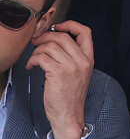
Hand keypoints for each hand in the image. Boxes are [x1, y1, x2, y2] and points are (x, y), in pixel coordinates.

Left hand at [26, 20, 93, 138]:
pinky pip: (41, 57)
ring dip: (37, 50)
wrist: (69, 114)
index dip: (70, 24)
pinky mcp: (58, 73)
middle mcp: (82, 61)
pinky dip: (32, 60)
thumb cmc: (70, 95)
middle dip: (45, 37)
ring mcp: (71, 67)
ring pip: (49, 46)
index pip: (85, 32)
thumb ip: (72, 56)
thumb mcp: (78, 73)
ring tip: (34, 59)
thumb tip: (53, 39)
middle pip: (62, 36)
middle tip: (37, 43)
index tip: (57, 27)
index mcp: (88, 59)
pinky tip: (32, 66)